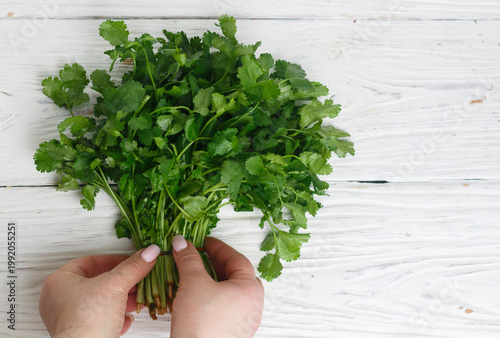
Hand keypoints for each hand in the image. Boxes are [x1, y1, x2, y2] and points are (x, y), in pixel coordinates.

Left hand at [39, 245, 160, 336]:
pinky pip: (99, 320)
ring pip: (100, 302)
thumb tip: (148, 252)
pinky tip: (126, 318)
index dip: (114, 260)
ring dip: (122, 300)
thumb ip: (133, 267)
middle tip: (137, 278)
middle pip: (97, 282)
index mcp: (59, 282)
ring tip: (138, 298)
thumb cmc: (87, 321)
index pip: (90, 261)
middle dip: (121, 282)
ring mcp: (68, 319)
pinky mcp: (79, 334)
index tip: (131, 261)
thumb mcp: (115, 285)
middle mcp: (59, 300)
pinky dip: (115, 317)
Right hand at [171, 236, 263, 337]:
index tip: (204, 242)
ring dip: (214, 280)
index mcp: (251, 289)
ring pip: (231, 292)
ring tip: (196, 274)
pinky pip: (227, 306)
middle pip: (236, 275)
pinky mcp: (234, 332)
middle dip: (217, 264)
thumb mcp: (193, 282)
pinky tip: (198, 295)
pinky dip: (214, 296)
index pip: (236, 259)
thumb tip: (182, 242)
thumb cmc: (201, 321)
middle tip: (200, 256)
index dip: (218, 247)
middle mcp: (254, 305)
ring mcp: (245, 321)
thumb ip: (189, 259)